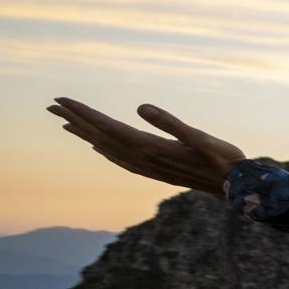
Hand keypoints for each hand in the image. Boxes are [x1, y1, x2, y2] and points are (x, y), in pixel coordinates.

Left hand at [48, 99, 247, 194]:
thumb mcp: (201, 137)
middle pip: (100, 136)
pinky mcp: (155, 171)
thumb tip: (141, 107)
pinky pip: (121, 160)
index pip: (107, 126)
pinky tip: (100, 147)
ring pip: (107, 148)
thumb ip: (170, 122)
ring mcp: (148, 167)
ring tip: (67, 123)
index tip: (61, 100)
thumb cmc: (224, 160)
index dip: (83, 113)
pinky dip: (105, 150)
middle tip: (52, 106)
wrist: (236, 188)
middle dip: (75, 120)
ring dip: (86, 134)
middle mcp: (143, 158)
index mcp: (149, 147)